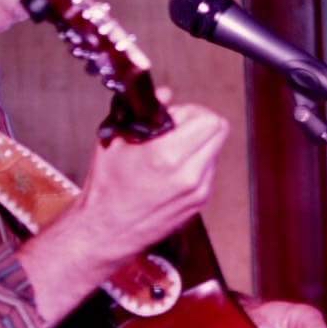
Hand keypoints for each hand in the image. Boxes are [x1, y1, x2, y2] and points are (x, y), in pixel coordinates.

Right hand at [74, 101, 227, 262]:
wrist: (107, 231)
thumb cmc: (107, 187)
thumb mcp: (116, 139)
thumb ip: (145, 112)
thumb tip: (166, 95)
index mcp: (168, 156)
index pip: (209, 119)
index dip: (190, 111)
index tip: (173, 117)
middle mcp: (189, 175)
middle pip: (219, 131)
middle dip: (199, 124)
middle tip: (176, 129)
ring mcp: (198, 192)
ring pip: (215, 150)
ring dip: (198, 144)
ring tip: (170, 153)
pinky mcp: (200, 204)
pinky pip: (208, 171)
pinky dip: (196, 164)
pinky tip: (171, 171)